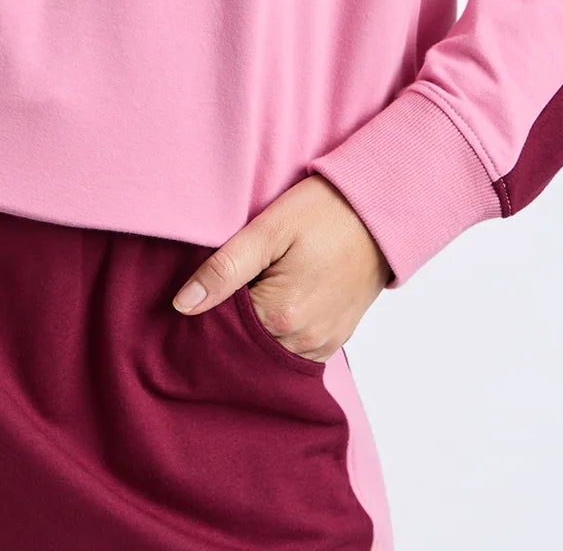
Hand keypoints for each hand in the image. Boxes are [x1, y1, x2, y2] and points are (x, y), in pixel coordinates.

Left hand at [171, 173, 392, 363]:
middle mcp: (302, 341)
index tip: (211, 280)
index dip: (210, 305)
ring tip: (257, 287)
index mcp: (279, 316)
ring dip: (257, 327)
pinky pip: (295, 349)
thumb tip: (182, 305)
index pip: (222, 329)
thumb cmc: (323, 212)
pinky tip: (277, 301)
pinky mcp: (336, 340)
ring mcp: (322, 345)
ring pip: (269, 350)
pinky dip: (280, 332)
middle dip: (232, 321)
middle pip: (246, 344)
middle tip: (235, 280)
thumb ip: (224, 269)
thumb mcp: (268, 229)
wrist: (379, 213)